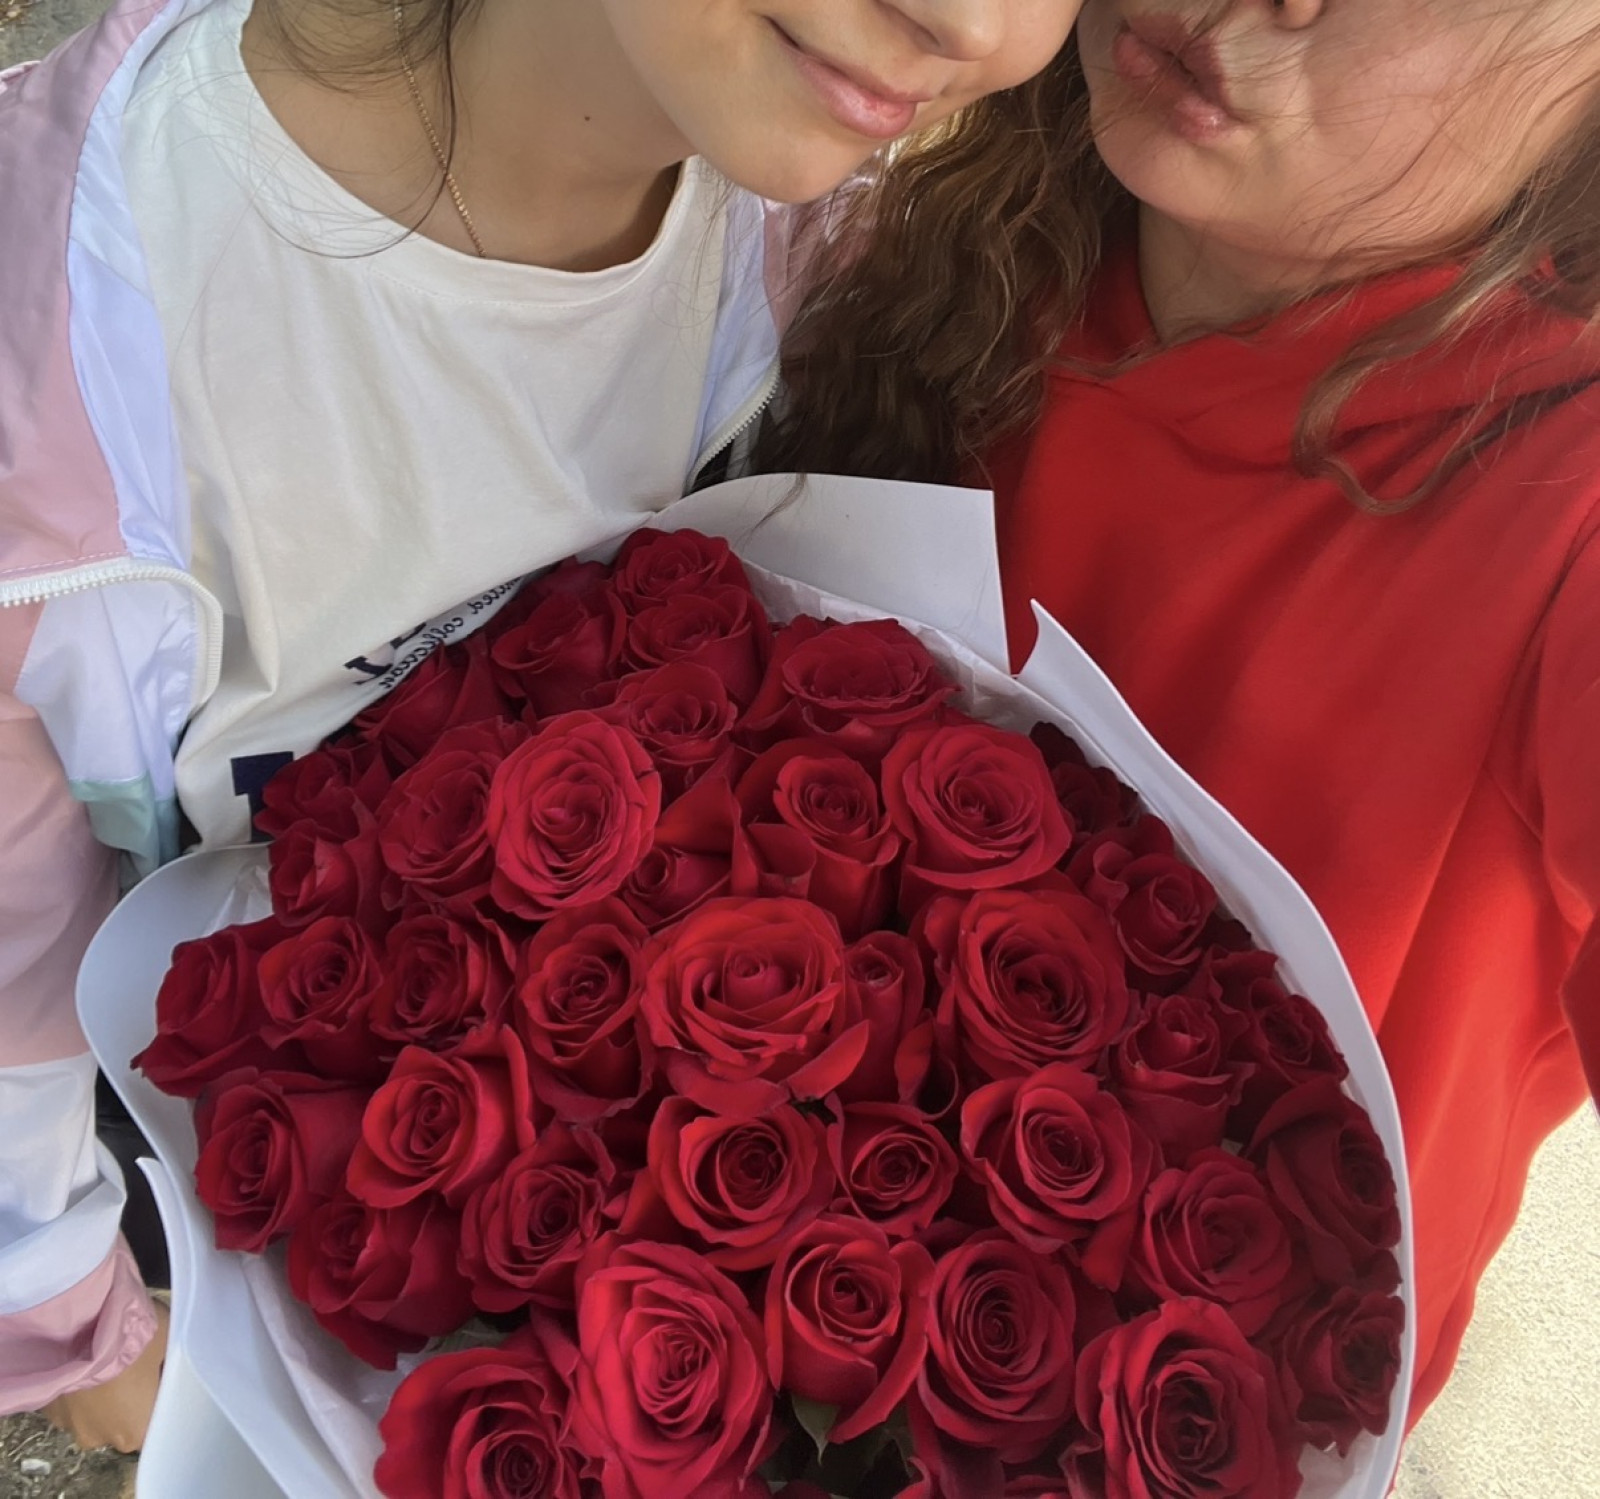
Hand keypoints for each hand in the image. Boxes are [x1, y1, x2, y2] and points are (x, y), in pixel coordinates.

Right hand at [40, 1296, 168, 1453]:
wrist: (77, 1325)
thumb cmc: (134, 1338)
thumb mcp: (171, 1343)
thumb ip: (173, 1363)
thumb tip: (175, 1364)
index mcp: (136, 1431)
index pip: (153, 1424)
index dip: (159, 1401)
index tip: (162, 1379)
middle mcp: (100, 1438)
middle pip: (122, 1422)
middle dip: (130, 1399)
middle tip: (135, 1366)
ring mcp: (68, 1425)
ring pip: (93, 1412)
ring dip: (101, 1394)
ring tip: (107, 1361)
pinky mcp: (46, 1408)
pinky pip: (71, 1400)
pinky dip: (78, 1387)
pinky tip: (84, 1361)